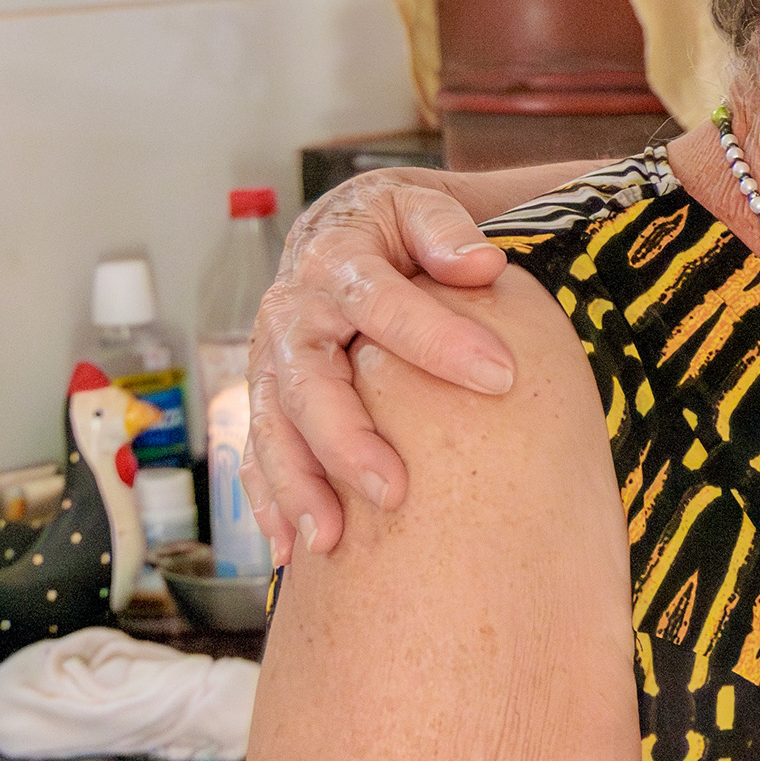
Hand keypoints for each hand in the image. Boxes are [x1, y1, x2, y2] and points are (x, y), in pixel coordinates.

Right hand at [245, 173, 517, 555]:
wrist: (340, 234)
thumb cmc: (397, 230)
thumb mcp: (421, 208)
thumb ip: (446, 230)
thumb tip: (480, 264)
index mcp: (335, 262)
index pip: (382, 301)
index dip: (437, 338)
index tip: (501, 377)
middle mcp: (291, 316)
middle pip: (308, 382)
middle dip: (346, 439)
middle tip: (394, 490)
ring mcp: (272, 364)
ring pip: (274, 428)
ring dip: (298, 486)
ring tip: (330, 539)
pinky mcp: (269, 400)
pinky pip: (258, 454)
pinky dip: (270, 502)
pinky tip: (290, 551)